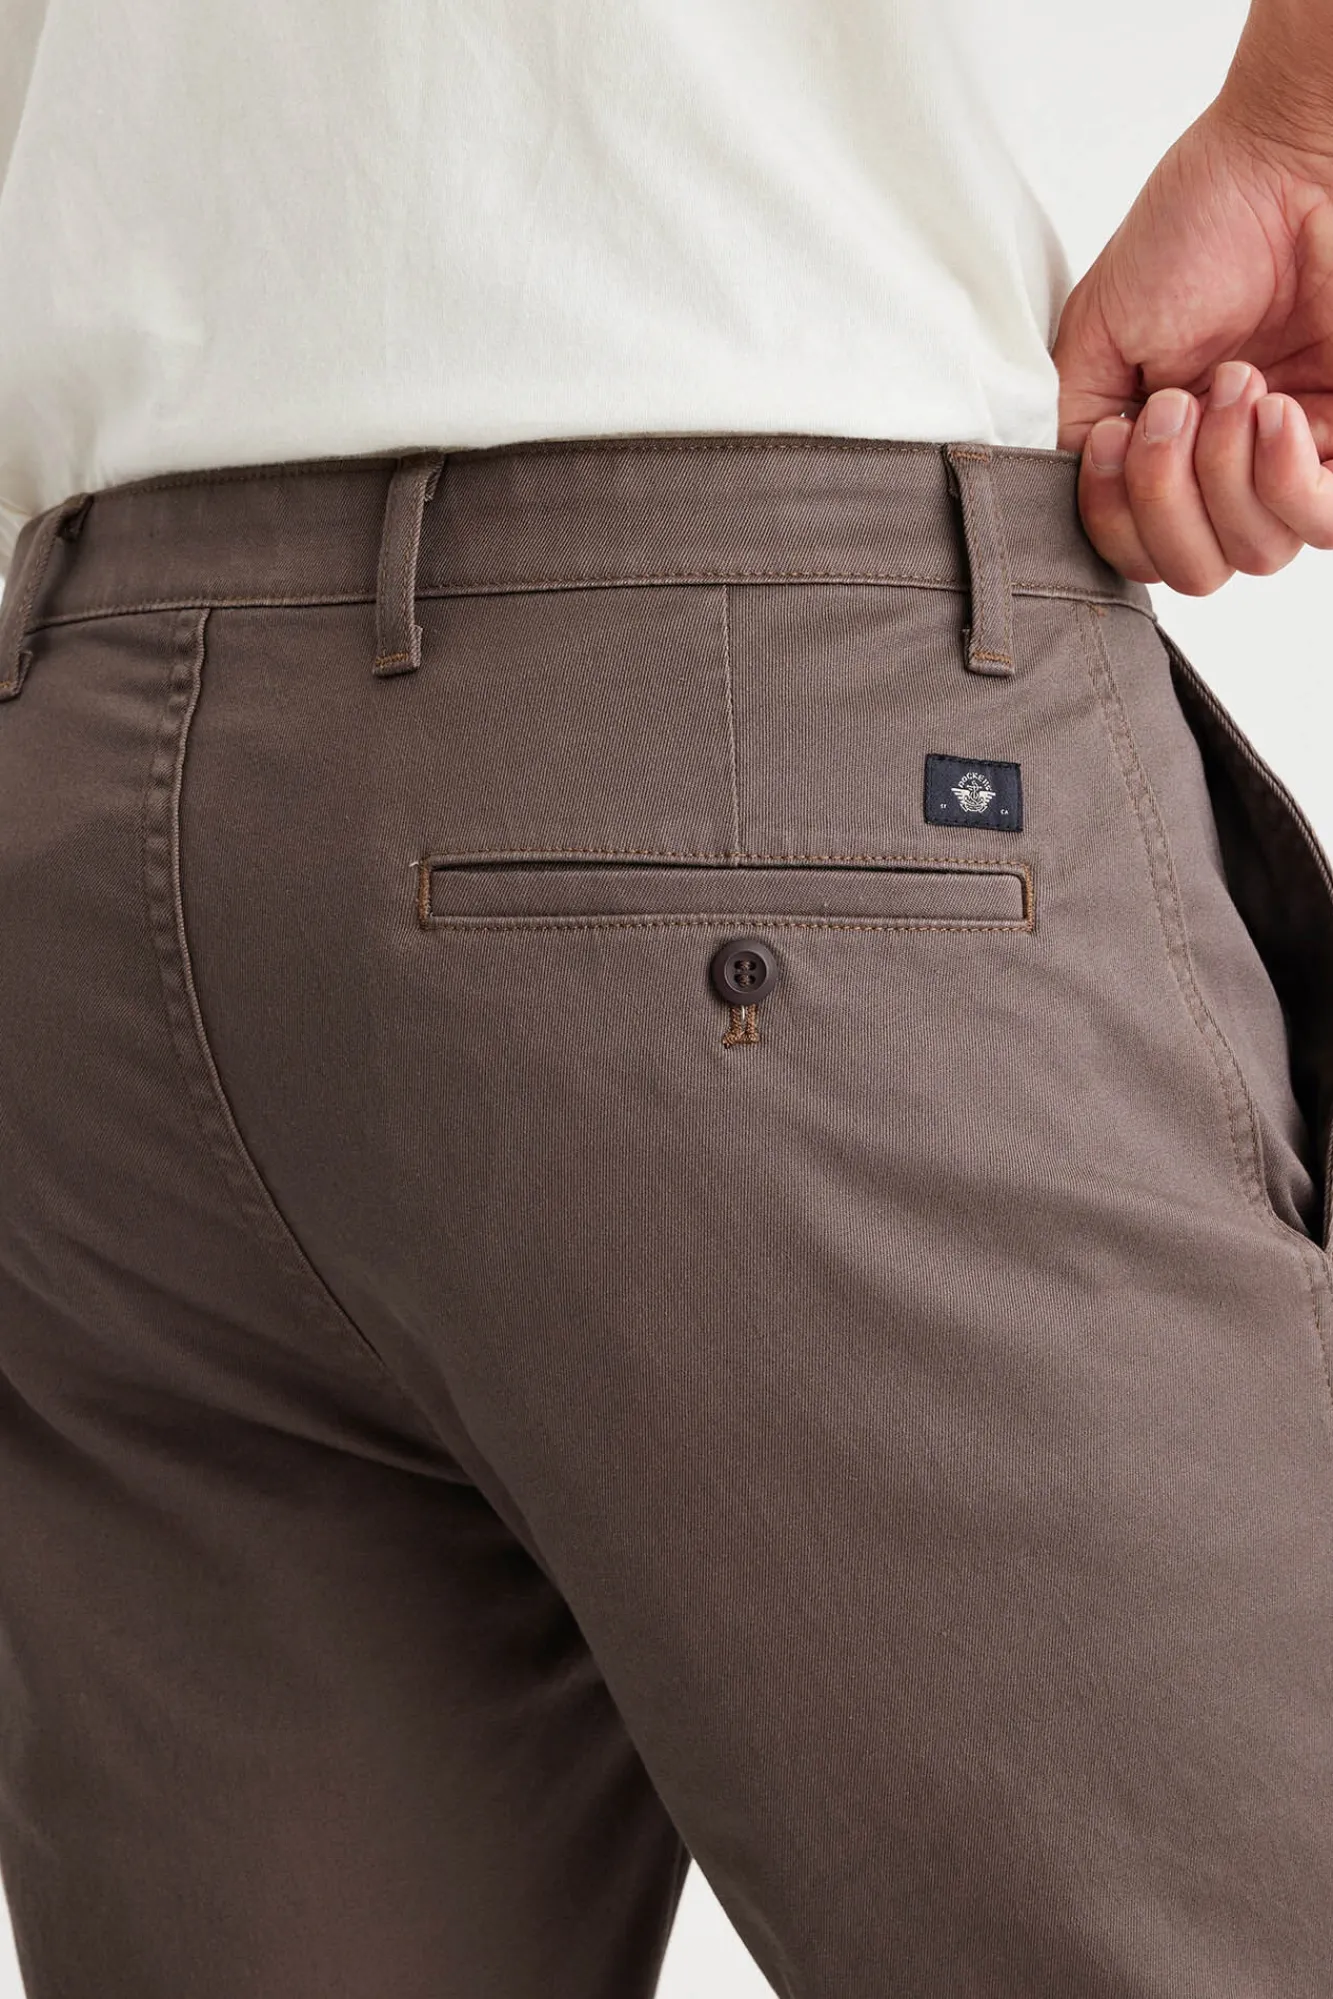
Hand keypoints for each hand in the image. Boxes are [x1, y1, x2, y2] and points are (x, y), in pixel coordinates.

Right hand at [1053, 98, 1332, 592]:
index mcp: (1168, 457)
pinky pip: (1321, 524)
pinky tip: (1272, 409)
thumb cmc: (1198, 228)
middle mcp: (1231, 473)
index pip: (1138, 557)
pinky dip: (1282, 477)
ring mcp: (1294, 463)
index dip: (1116, 519)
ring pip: (1253, 555)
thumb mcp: (1094, 336)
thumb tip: (1078, 494)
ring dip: (1223, 475)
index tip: (1115, 434)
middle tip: (1172, 405)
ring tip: (1232, 384)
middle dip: (1166, 498)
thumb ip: (1072, 428)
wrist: (1284, 160)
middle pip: (1196, 572)